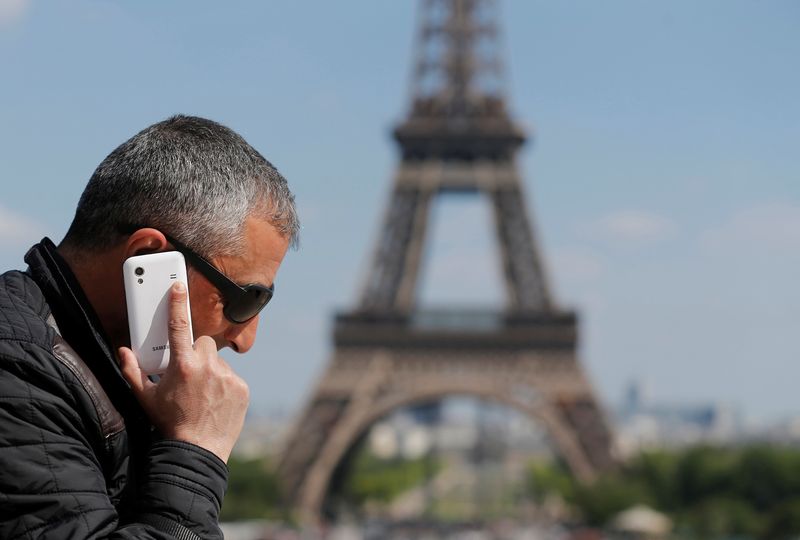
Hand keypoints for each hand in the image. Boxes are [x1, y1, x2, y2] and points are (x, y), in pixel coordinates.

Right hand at [119, 281, 249, 462]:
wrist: (197, 451)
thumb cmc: (169, 424)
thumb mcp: (145, 398)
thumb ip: (132, 372)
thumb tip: (122, 351)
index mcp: (182, 365)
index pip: (178, 326)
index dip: (177, 303)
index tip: (178, 286)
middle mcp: (207, 366)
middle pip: (202, 343)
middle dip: (195, 352)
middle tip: (188, 372)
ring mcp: (227, 376)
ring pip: (218, 360)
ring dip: (210, 369)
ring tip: (201, 392)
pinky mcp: (241, 387)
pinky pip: (231, 377)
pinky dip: (224, 384)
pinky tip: (214, 400)